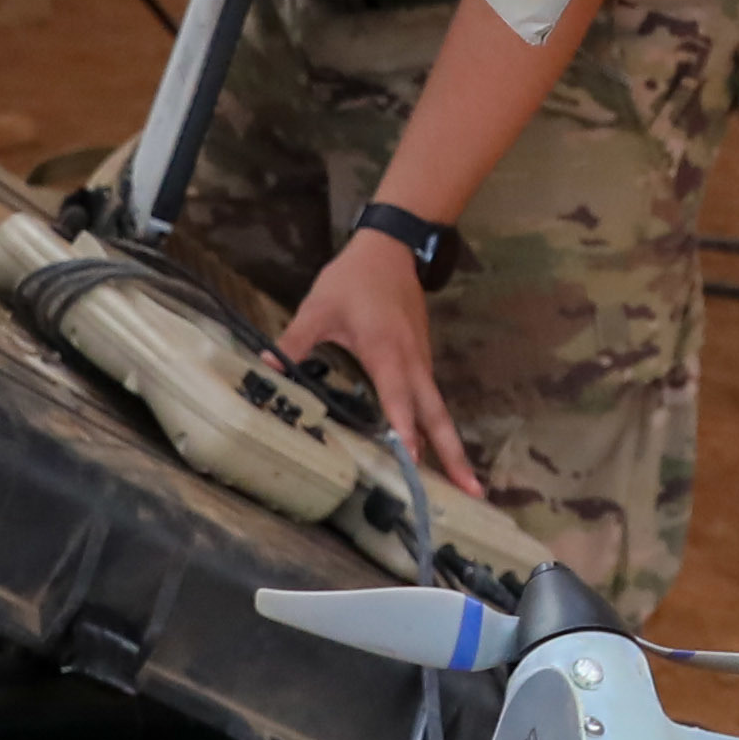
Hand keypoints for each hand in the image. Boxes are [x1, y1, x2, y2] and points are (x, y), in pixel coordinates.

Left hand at [274, 231, 486, 498]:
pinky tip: (433, 449)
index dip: (405, 430)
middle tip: (472, 491)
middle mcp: (412, 362)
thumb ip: (294, 340)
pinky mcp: (422, 358)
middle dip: (453, 453)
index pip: (398, 399)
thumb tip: (266, 367)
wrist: (391, 248)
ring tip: (462, 485)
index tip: (413, 460)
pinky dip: (436, 426)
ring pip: (438, 409)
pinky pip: (431, 398)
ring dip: (450, 445)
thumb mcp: (318, 307)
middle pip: (436, 415)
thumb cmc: (353, 279)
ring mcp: (421, 361)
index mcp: (386, 351)